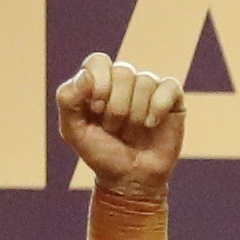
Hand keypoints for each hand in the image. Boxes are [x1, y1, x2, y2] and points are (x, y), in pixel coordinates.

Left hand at [56, 53, 185, 194]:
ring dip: (135, 114)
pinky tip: (151, 125)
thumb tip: (86, 75)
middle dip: (116, 106)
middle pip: (123, 71)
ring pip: (144, 81)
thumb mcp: (73, 130)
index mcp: (99, 82)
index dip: (99, 83)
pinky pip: (169, 87)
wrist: (131, 179)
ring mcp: (149, 88)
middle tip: (114, 128)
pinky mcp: (173, 99)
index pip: (98, 61)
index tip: (96, 109)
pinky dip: (158, 108)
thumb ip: (67, 100)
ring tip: (132, 132)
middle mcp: (124, 81)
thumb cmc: (101, 153)